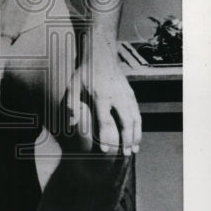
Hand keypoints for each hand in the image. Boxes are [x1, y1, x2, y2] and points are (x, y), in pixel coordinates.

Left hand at [67, 40, 141, 155]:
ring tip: (134, 151)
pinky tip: (137, 138)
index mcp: (101, 96)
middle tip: (126, 155)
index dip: (107, 137)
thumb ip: (71, 102)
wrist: (101, 55)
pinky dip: (139, 127)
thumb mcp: (73, 84)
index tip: (106, 152)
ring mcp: (126, 95)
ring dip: (136, 136)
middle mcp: (116, 97)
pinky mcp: (131, 94)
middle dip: (126, 140)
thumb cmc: (85, 71)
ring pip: (135, 119)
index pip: (106, 121)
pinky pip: (137, 114)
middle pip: (126, 123)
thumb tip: (71, 122)